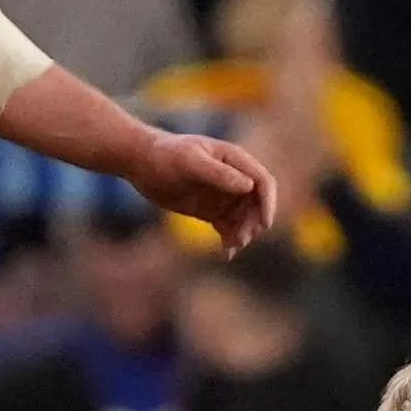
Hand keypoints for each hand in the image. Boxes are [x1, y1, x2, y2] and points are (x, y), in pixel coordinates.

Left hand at [129, 131, 278, 251]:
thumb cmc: (166, 155)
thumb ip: (219, 174)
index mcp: (235, 160)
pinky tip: (227, 254)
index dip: (268, 203)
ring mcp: (225, 196)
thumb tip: (249, 187)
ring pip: (245, 220)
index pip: (263, 182)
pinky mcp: (213, 211)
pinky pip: (229, 229)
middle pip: (257, 205)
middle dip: (253, 223)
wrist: (142, 163)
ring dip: (243, 234)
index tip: (265, 224)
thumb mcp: (191, 162)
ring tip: (231, 247)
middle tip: (240, 239)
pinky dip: (231, 241)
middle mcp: (235, 178)